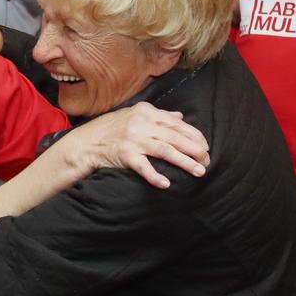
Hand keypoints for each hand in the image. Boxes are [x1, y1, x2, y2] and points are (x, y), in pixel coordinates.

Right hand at [65, 101, 209, 188]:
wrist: (87, 142)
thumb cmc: (114, 129)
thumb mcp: (136, 116)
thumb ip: (159, 116)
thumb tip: (180, 117)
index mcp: (147, 112)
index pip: (177, 124)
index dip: (195, 136)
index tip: (206, 147)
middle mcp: (141, 123)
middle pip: (175, 137)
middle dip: (195, 149)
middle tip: (208, 160)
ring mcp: (133, 139)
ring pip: (165, 150)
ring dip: (184, 162)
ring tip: (199, 171)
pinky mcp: (124, 154)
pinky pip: (143, 166)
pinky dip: (155, 176)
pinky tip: (166, 183)